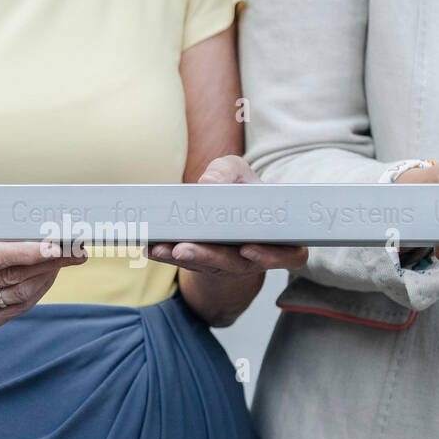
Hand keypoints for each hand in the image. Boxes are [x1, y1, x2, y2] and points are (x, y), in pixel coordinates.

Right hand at [0, 241, 85, 338]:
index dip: (27, 251)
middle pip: (12, 276)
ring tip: (64, 261)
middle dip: (49, 262)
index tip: (55, 244)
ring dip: (46, 277)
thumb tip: (27, 226)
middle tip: (75, 249)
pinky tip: (46, 279)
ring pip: (18, 295)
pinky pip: (15, 310)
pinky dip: (35, 293)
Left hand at [146, 155, 308, 274]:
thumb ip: (227, 171)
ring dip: (182, 258)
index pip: (287, 256)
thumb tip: (208, 183)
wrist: (228, 207)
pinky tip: (150, 246)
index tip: (247, 249)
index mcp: (279, 237)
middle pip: (235, 265)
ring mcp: (229, 264)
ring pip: (208, 267)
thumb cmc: (240, 187)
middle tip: (182, 250)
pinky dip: (169, 255)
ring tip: (159, 248)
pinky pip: (189, 264)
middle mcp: (257, 256)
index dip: (270, 256)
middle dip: (207, 257)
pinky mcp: (206, 265)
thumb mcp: (238, 172)